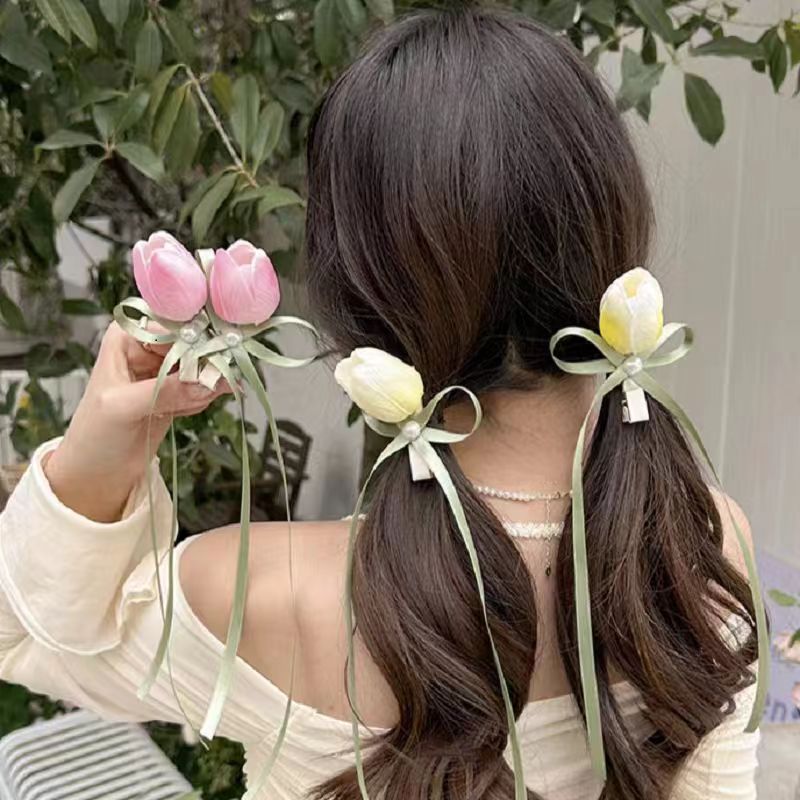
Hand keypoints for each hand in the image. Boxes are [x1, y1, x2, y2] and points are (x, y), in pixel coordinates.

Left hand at [45, 322, 231, 521]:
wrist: (100, 471)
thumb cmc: (95, 435)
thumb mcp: (123, 408)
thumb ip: (164, 391)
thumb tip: (208, 381)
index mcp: (129, 335)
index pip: (173, 324)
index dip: (198, 336)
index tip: (217, 354)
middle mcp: (150, 346)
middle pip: (196, 341)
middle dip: (206, 365)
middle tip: (213, 385)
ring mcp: (168, 367)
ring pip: (207, 364)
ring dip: (204, 387)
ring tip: (181, 408)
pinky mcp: (182, 389)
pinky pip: (208, 385)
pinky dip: (204, 399)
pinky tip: (182, 413)